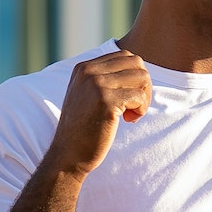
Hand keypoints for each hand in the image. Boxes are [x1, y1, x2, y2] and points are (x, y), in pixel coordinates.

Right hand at [45, 50, 151, 179]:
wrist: (68, 155)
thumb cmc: (83, 128)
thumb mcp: (88, 95)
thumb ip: (104, 78)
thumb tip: (138, 67)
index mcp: (84, 67)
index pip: (125, 56)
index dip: (135, 76)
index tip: (128, 97)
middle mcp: (88, 71)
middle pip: (137, 63)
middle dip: (143, 85)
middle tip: (134, 106)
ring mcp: (96, 85)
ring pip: (142, 77)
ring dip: (144, 98)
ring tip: (131, 114)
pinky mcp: (106, 101)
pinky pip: (139, 96)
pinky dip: (141, 109)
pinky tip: (128, 120)